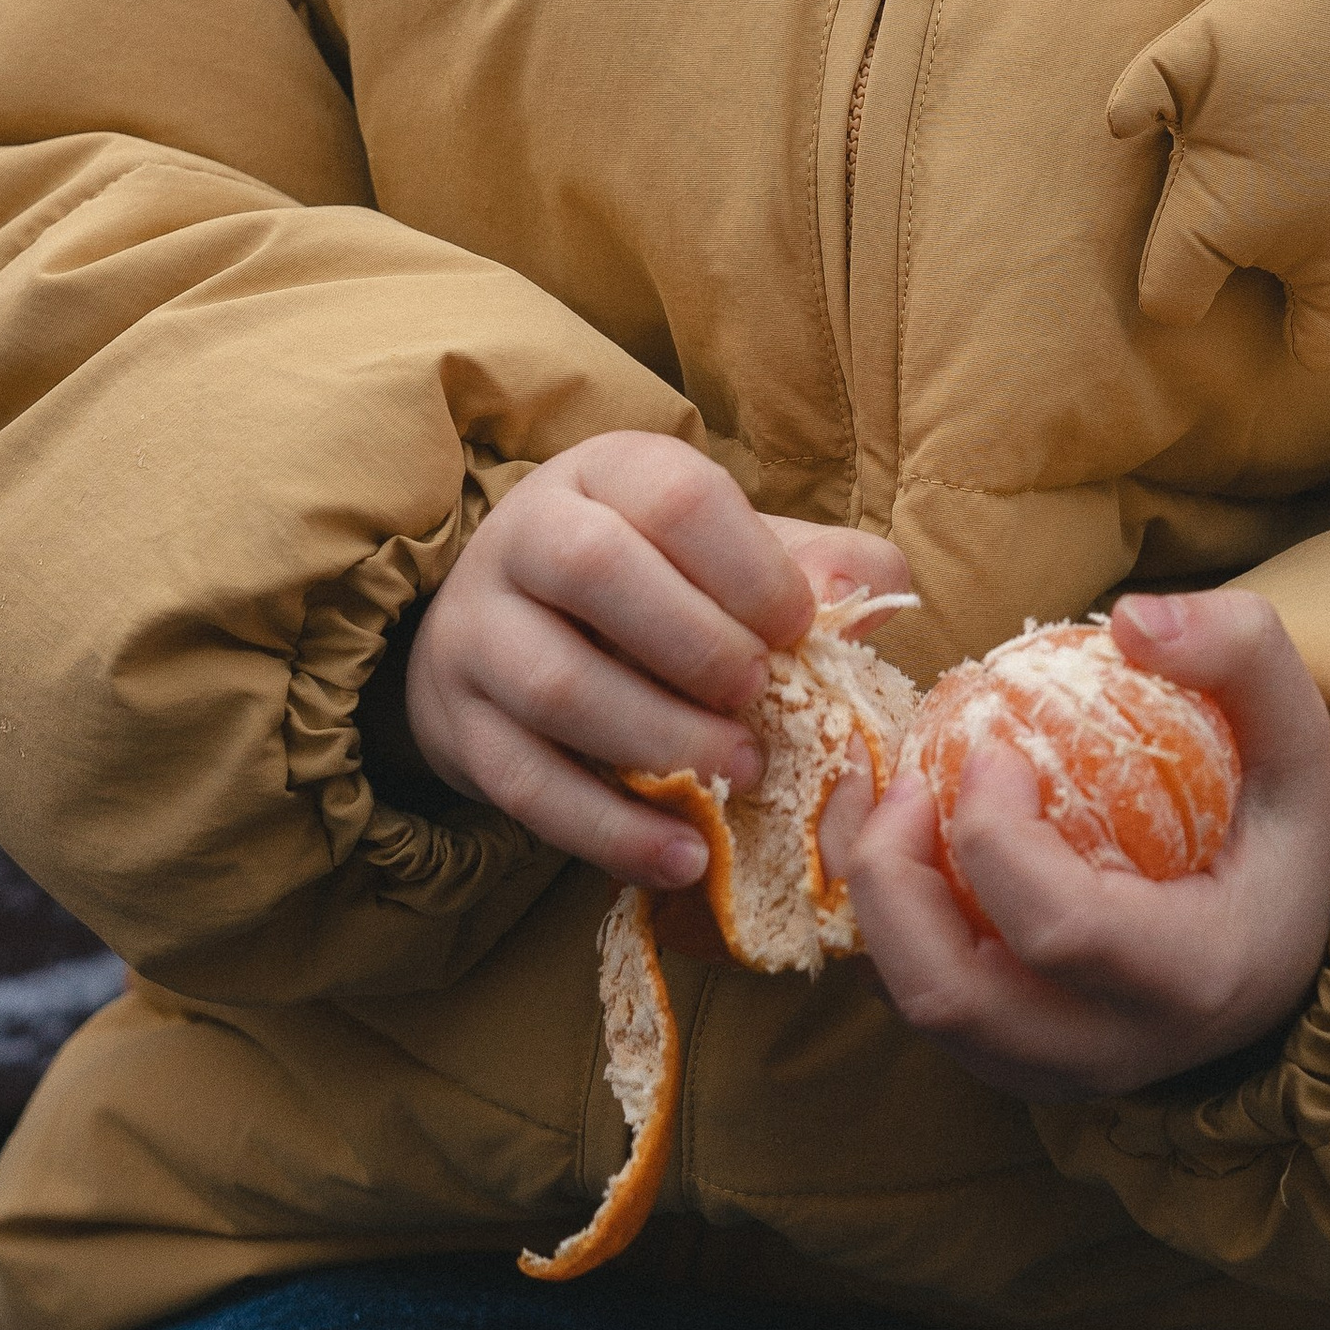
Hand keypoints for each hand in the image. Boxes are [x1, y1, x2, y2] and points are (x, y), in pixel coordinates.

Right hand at [404, 430, 905, 888]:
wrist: (506, 629)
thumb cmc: (651, 585)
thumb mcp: (727, 550)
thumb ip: (811, 564)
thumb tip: (870, 592)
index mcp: (607, 474)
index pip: (674, 495)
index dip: (747, 565)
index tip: (797, 627)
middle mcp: (527, 536)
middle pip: (595, 570)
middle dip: (695, 643)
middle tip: (762, 699)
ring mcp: (478, 633)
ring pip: (555, 683)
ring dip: (659, 738)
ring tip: (742, 775)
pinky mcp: (458, 727)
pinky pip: (525, 784)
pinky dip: (610, 830)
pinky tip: (684, 855)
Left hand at [831, 590, 1329, 1105]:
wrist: (1281, 950)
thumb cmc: (1278, 835)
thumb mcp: (1298, 737)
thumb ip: (1240, 652)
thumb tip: (1129, 621)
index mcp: (1192, 979)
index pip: (1062, 930)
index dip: (998, 834)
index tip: (995, 745)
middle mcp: (1114, 1050)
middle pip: (955, 998)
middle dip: (894, 879)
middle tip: (907, 781)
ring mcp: (1053, 1071)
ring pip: (918, 1015)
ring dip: (876, 902)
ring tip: (890, 801)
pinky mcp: (1010, 1065)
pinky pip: (916, 1006)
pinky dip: (884, 925)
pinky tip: (894, 839)